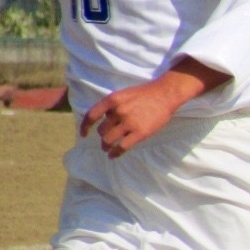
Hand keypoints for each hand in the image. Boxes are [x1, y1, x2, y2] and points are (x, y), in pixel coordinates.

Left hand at [79, 59, 226, 157]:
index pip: (91, 115)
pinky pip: (122, 147)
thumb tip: (103, 119)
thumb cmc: (145, 94)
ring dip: (106, 146)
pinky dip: (115, 153)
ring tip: (107, 149)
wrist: (165, 94)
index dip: (85, 126)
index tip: (83, 134)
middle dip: (102, 137)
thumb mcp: (123, 94)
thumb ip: (112, 106)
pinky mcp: (140, 133)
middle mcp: (118, 112)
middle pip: (101, 130)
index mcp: (112, 100)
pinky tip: (113, 156)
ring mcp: (129, 123)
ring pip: (109, 140)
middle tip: (105, 142)